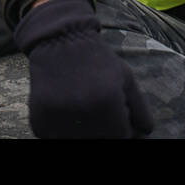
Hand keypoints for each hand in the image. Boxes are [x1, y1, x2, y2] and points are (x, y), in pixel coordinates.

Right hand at [14, 0, 152, 137]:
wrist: (60, 42)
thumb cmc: (98, 60)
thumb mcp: (126, 78)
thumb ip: (141, 109)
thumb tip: (145, 135)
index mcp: (107, 103)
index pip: (122, 136)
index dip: (119, 125)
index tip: (113, 110)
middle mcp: (83, 113)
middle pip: (100, 140)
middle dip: (102, 129)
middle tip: (96, 107)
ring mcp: (59, 119)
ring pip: (77, 141)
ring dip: (82, 131)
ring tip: (80, 107)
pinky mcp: (40, 122)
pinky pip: (54, 138)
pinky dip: (60, 130)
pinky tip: (64, 110)